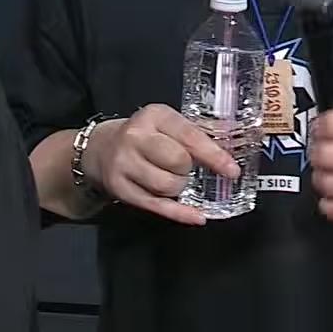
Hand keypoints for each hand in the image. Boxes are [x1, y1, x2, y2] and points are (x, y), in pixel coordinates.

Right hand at [84, 104, 238, 226]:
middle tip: (185, 168)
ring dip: (180, 187)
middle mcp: (135, 137)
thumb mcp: (166, 124)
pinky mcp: (119, 188)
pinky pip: (156, 206)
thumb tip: (232, 139)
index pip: (189, 136)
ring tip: (173, 179)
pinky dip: (180, 213)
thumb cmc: (143, 136)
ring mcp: (124, 164)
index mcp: (154, 116)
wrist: (100, 148)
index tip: (231, 170)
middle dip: (189, 170)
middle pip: (178, 161)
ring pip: (167, 186)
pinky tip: (196, 216)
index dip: (213, 155)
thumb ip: (198, 132)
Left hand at [309, 82, 332, 226]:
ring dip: (320, 176)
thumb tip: (332, 83)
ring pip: (329, 184)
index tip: (319, 127)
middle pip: (328, 155)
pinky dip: (329, 205)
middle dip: (316, 151)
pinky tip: (332, 194)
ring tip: (326, 170)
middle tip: (319, 150)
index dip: (319, 125)